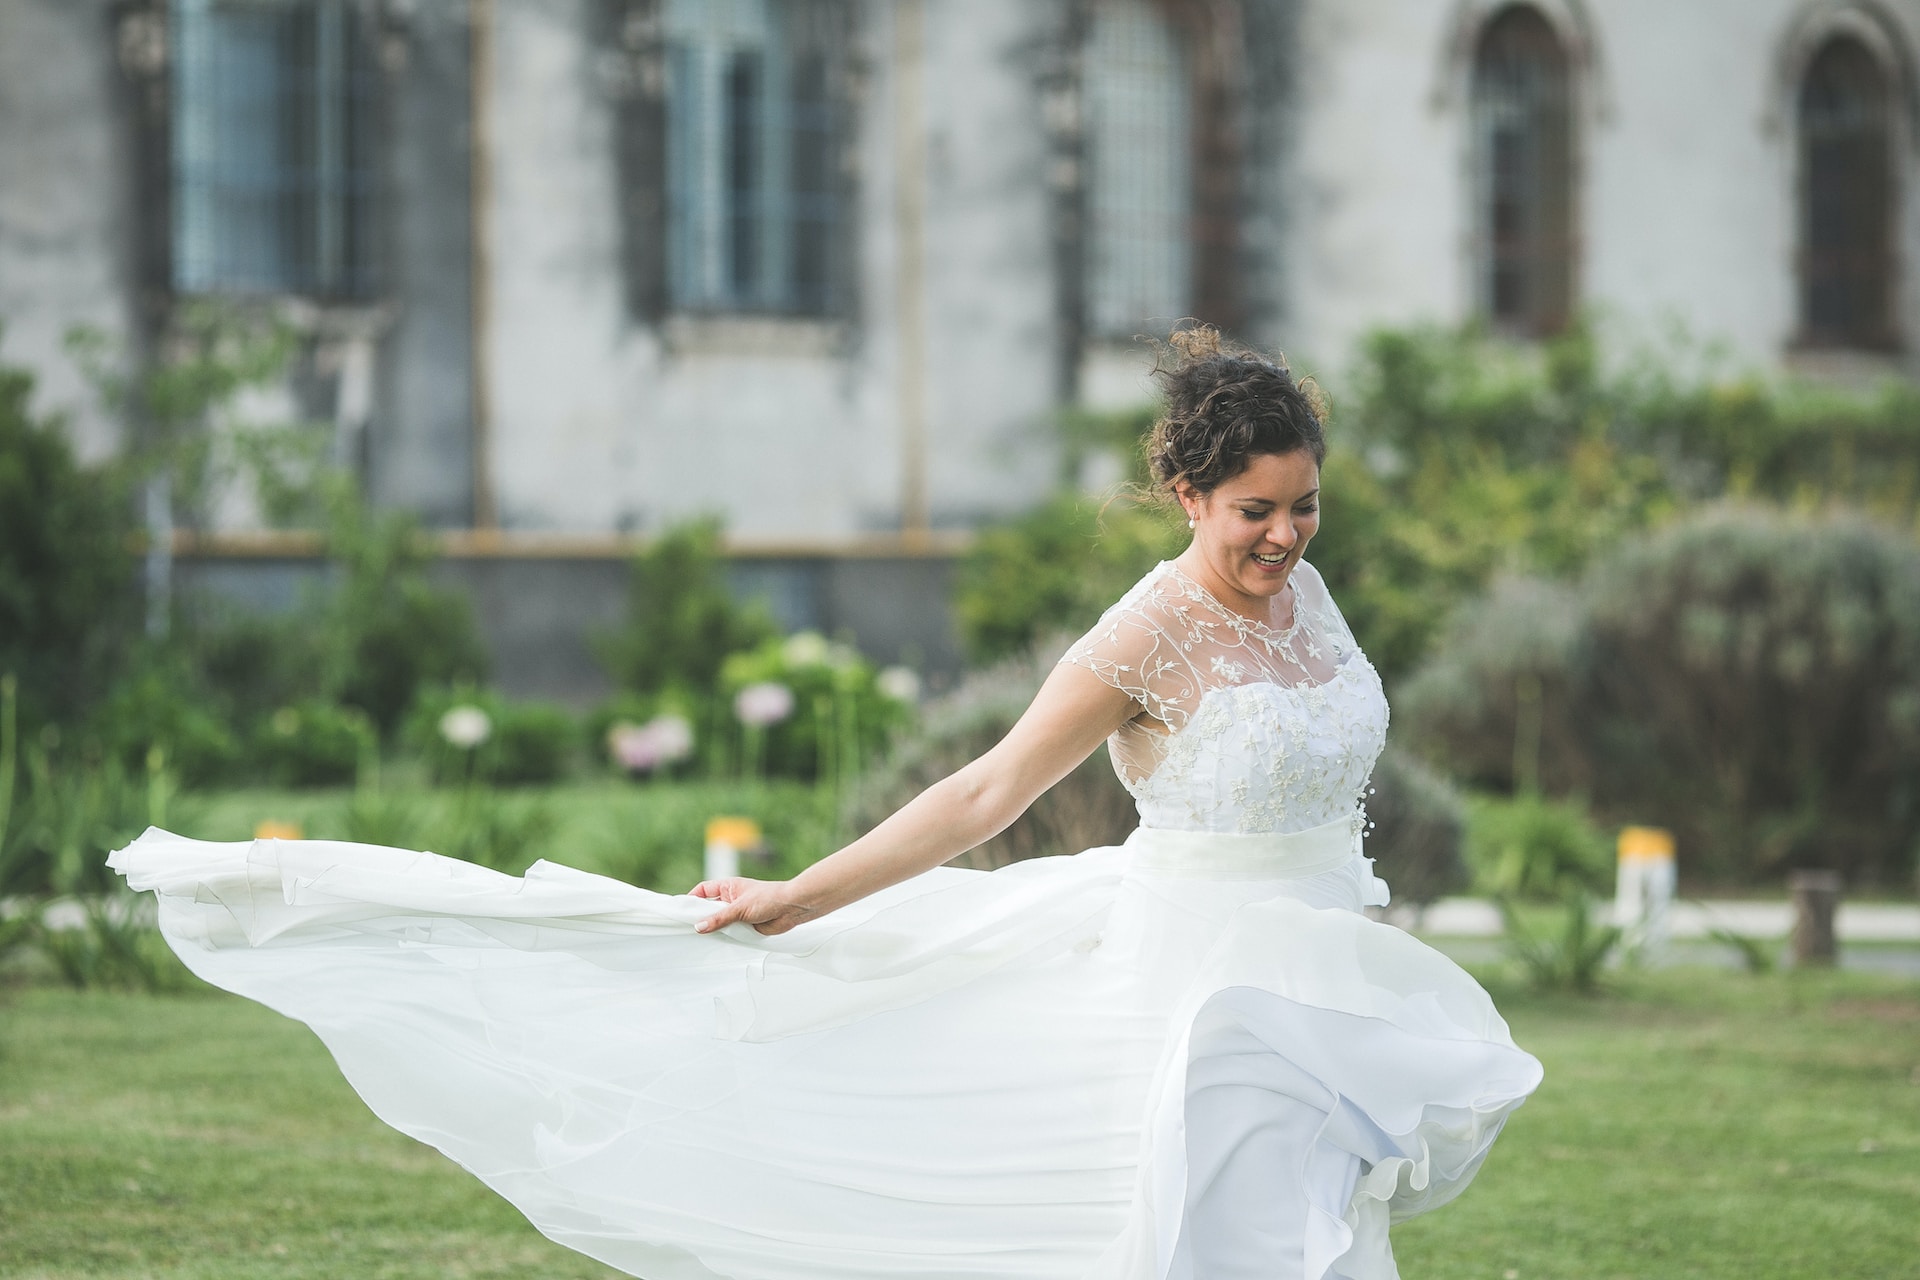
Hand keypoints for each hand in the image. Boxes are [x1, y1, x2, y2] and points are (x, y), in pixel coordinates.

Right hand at [689, 877, 814, 935]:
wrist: (791, 909)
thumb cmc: (768, 898)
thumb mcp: (739, 908)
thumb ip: (718, 919)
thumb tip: (698, 927)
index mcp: (728, 887)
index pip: (703, 891)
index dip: (692, 898)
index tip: (681, 910)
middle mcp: (731, 899)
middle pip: (708, 908)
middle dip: (700, 917)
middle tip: (686, 928)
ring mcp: (737, 913)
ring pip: (718, 921)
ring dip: (712, 928)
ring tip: (698, 938)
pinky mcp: (744, 925)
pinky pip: (729, 931)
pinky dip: (723, 936)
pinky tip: (715, 943)